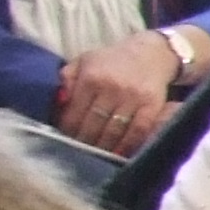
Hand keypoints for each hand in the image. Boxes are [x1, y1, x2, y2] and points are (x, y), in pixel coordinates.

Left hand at [52, 30, 181, 154]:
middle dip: (84, 142)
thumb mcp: (85, 61)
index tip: (65, 140)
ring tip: (96, 156)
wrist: (152, 53)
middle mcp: (111, 88)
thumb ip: (67, 78)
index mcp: (91, 77)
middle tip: (79, 153)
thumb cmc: (113, 60)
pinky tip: (119, 154)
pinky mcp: (152, 107)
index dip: (68, 130)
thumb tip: (57, 103)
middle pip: (93, 125)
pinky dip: (127, 146)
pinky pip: (137, 132)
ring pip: (113, 132)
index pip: (75, 113)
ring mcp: (133, 99)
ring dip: (103, 148)